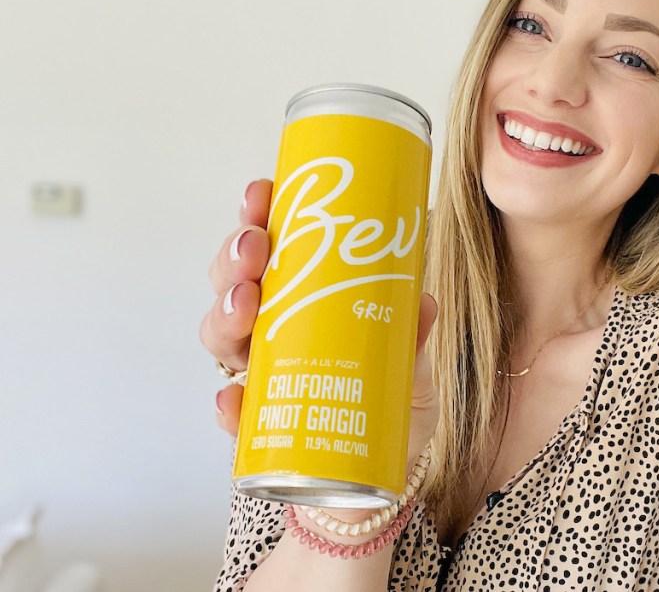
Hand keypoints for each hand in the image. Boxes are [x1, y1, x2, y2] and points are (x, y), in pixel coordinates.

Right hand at [201, 179, 439, 470]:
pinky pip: (232, 412)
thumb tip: (424, 300)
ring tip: (247, 303)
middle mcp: (271, 331)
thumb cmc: (385, 406)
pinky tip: (235, 399)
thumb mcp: (409, 363)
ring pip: (222, 336)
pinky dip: (229, 404)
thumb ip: (412, 333)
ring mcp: (259, 376)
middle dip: (236, 257)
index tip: (263, 191)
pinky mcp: (256, 428)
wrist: (376, 479)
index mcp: (303, 300)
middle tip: (255, 246)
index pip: (272, 249)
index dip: (259, 216)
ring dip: (225, 313)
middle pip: (235, 283)